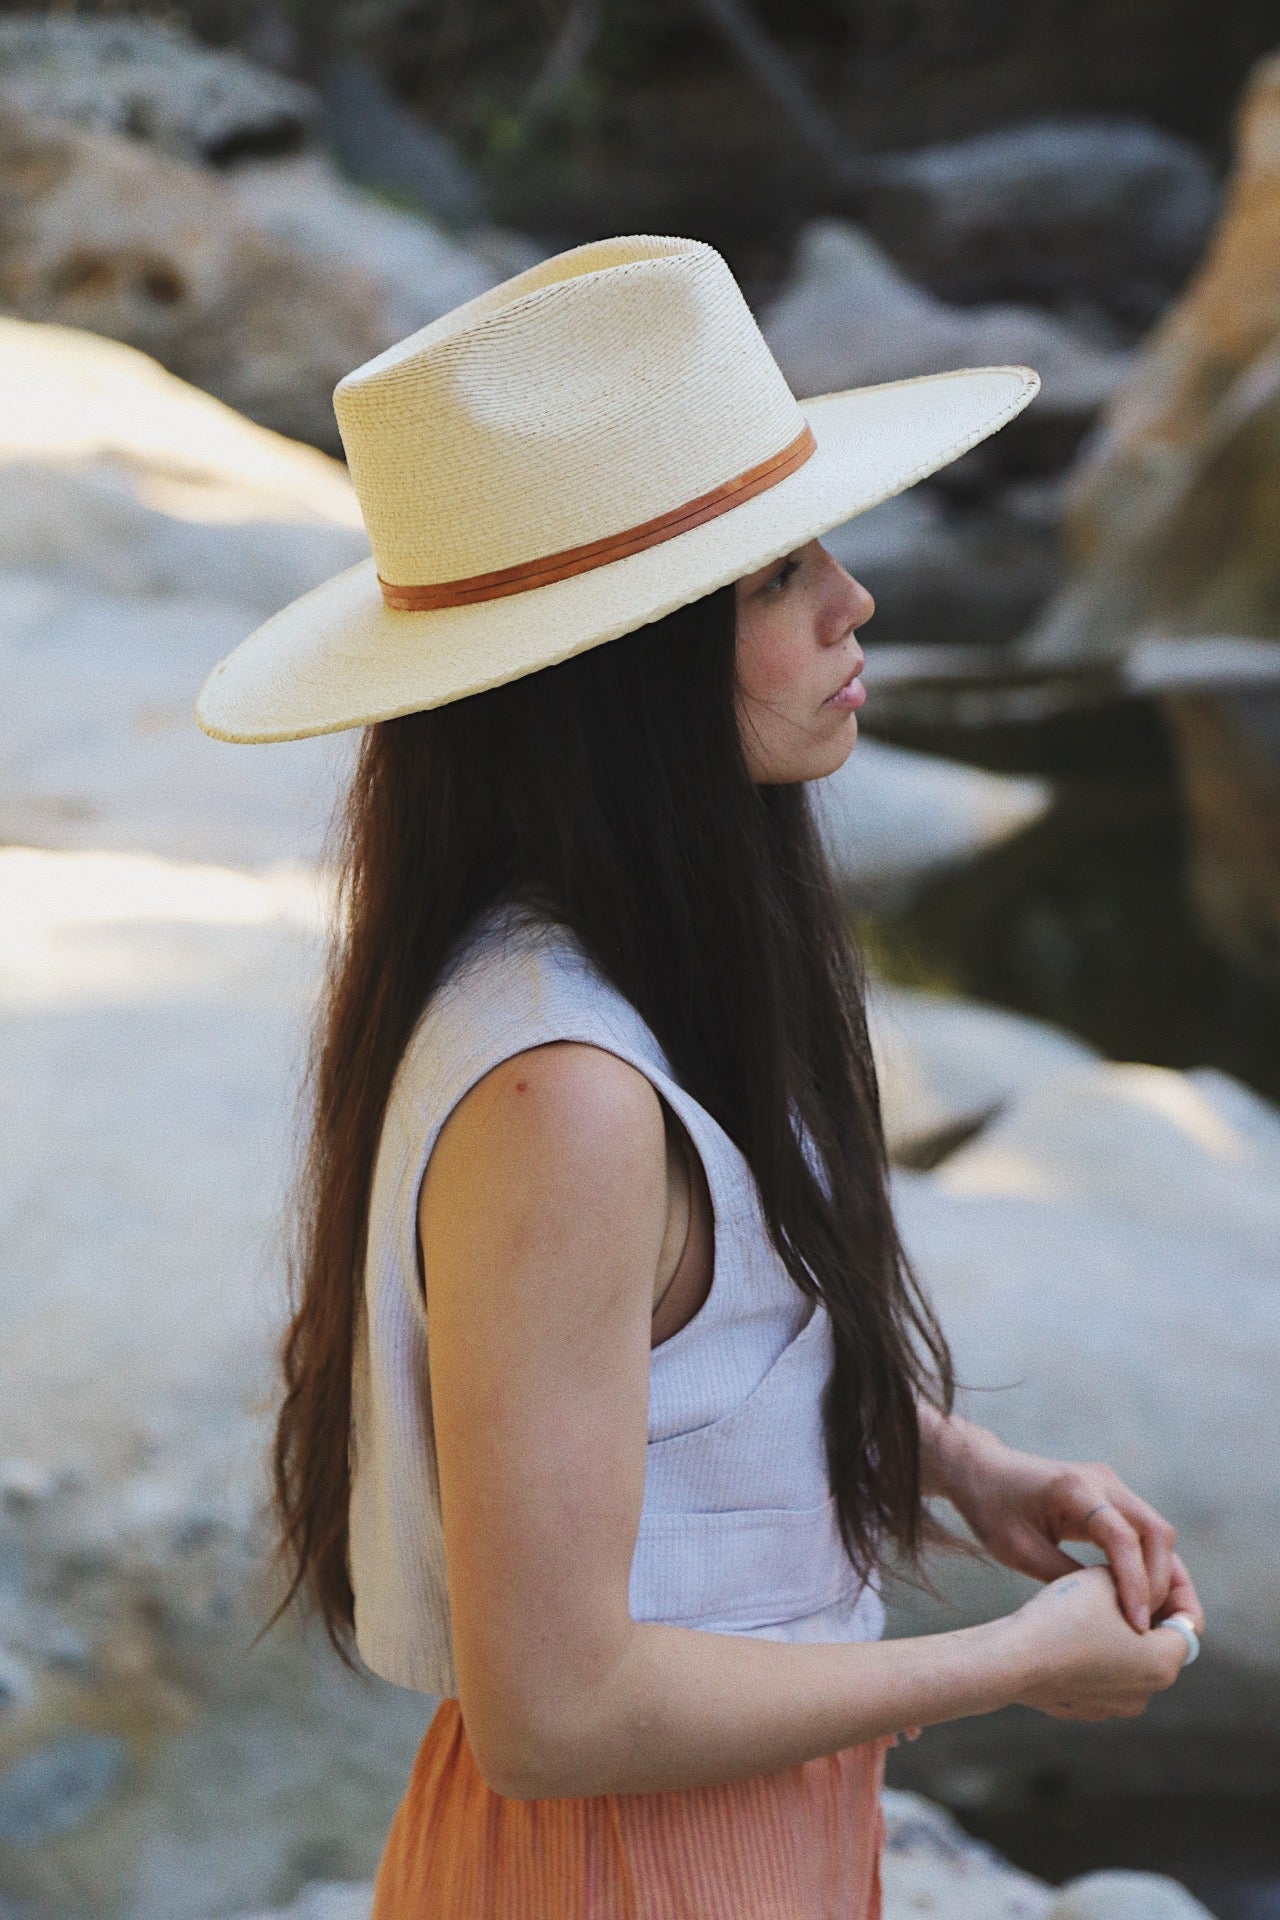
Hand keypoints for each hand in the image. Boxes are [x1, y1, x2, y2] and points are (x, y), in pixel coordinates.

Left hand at [926, 1416, 1203, 1635]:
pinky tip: (1145, 1597)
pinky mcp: (1111, 1497)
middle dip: (1162, 1582)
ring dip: (1163, 1574)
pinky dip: (1150, 1563)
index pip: (1122, 1538)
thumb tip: (1108, 1616)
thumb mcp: (1018, 1551)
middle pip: (1156, 1532)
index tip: (1138, 1626)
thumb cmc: (991, 1509)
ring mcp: (1110, 1485)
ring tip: (1157, 1619)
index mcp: (1074, 1489)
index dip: (1136, 1584)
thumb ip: (1063, 1579)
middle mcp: (1101, 1480)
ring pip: (1157, 1532)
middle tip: (1154, 1628)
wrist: (982, 1470)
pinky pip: (1143, 1532)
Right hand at [1009, 1565, 1194, 1720]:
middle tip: (1129, 1575)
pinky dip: (1095, 1652)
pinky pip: (1101, 1675)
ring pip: (1130, 1659)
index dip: (1178, 1584)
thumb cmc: (1064, 1616)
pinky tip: (1070, 1628)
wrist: (1013, 1660)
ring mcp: (1116, 1706)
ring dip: (1122, 1631)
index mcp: (1163, 1662)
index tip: (1160, 1560)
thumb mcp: (1104, 1579)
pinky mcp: (1086, 1709)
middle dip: (1149, 1606)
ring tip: (1097, 1600)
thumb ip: (1132, 1579)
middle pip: (1161, 1641)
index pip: (1190, 1619)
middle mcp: (1147, 1692)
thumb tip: (1135, 1584)